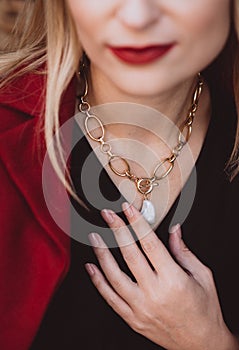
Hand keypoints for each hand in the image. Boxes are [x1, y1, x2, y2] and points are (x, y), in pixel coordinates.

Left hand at [85, 203, 238, 349]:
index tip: (127, 209)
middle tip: (108, 214)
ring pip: (114, 276)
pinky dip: (98, 282)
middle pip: (129, 254)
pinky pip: (110, 299)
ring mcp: (140, 308)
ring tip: (94, 236)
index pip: (150, 243)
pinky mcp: (133, 319)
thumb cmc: (205, 310)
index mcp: (173, 280)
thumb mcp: (202, 276)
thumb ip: (184, 252)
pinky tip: (91, 267)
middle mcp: (154, 293)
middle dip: (117, 230)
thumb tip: (173, 230)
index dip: (137, 223)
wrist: (202, 344)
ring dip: (102, 253)